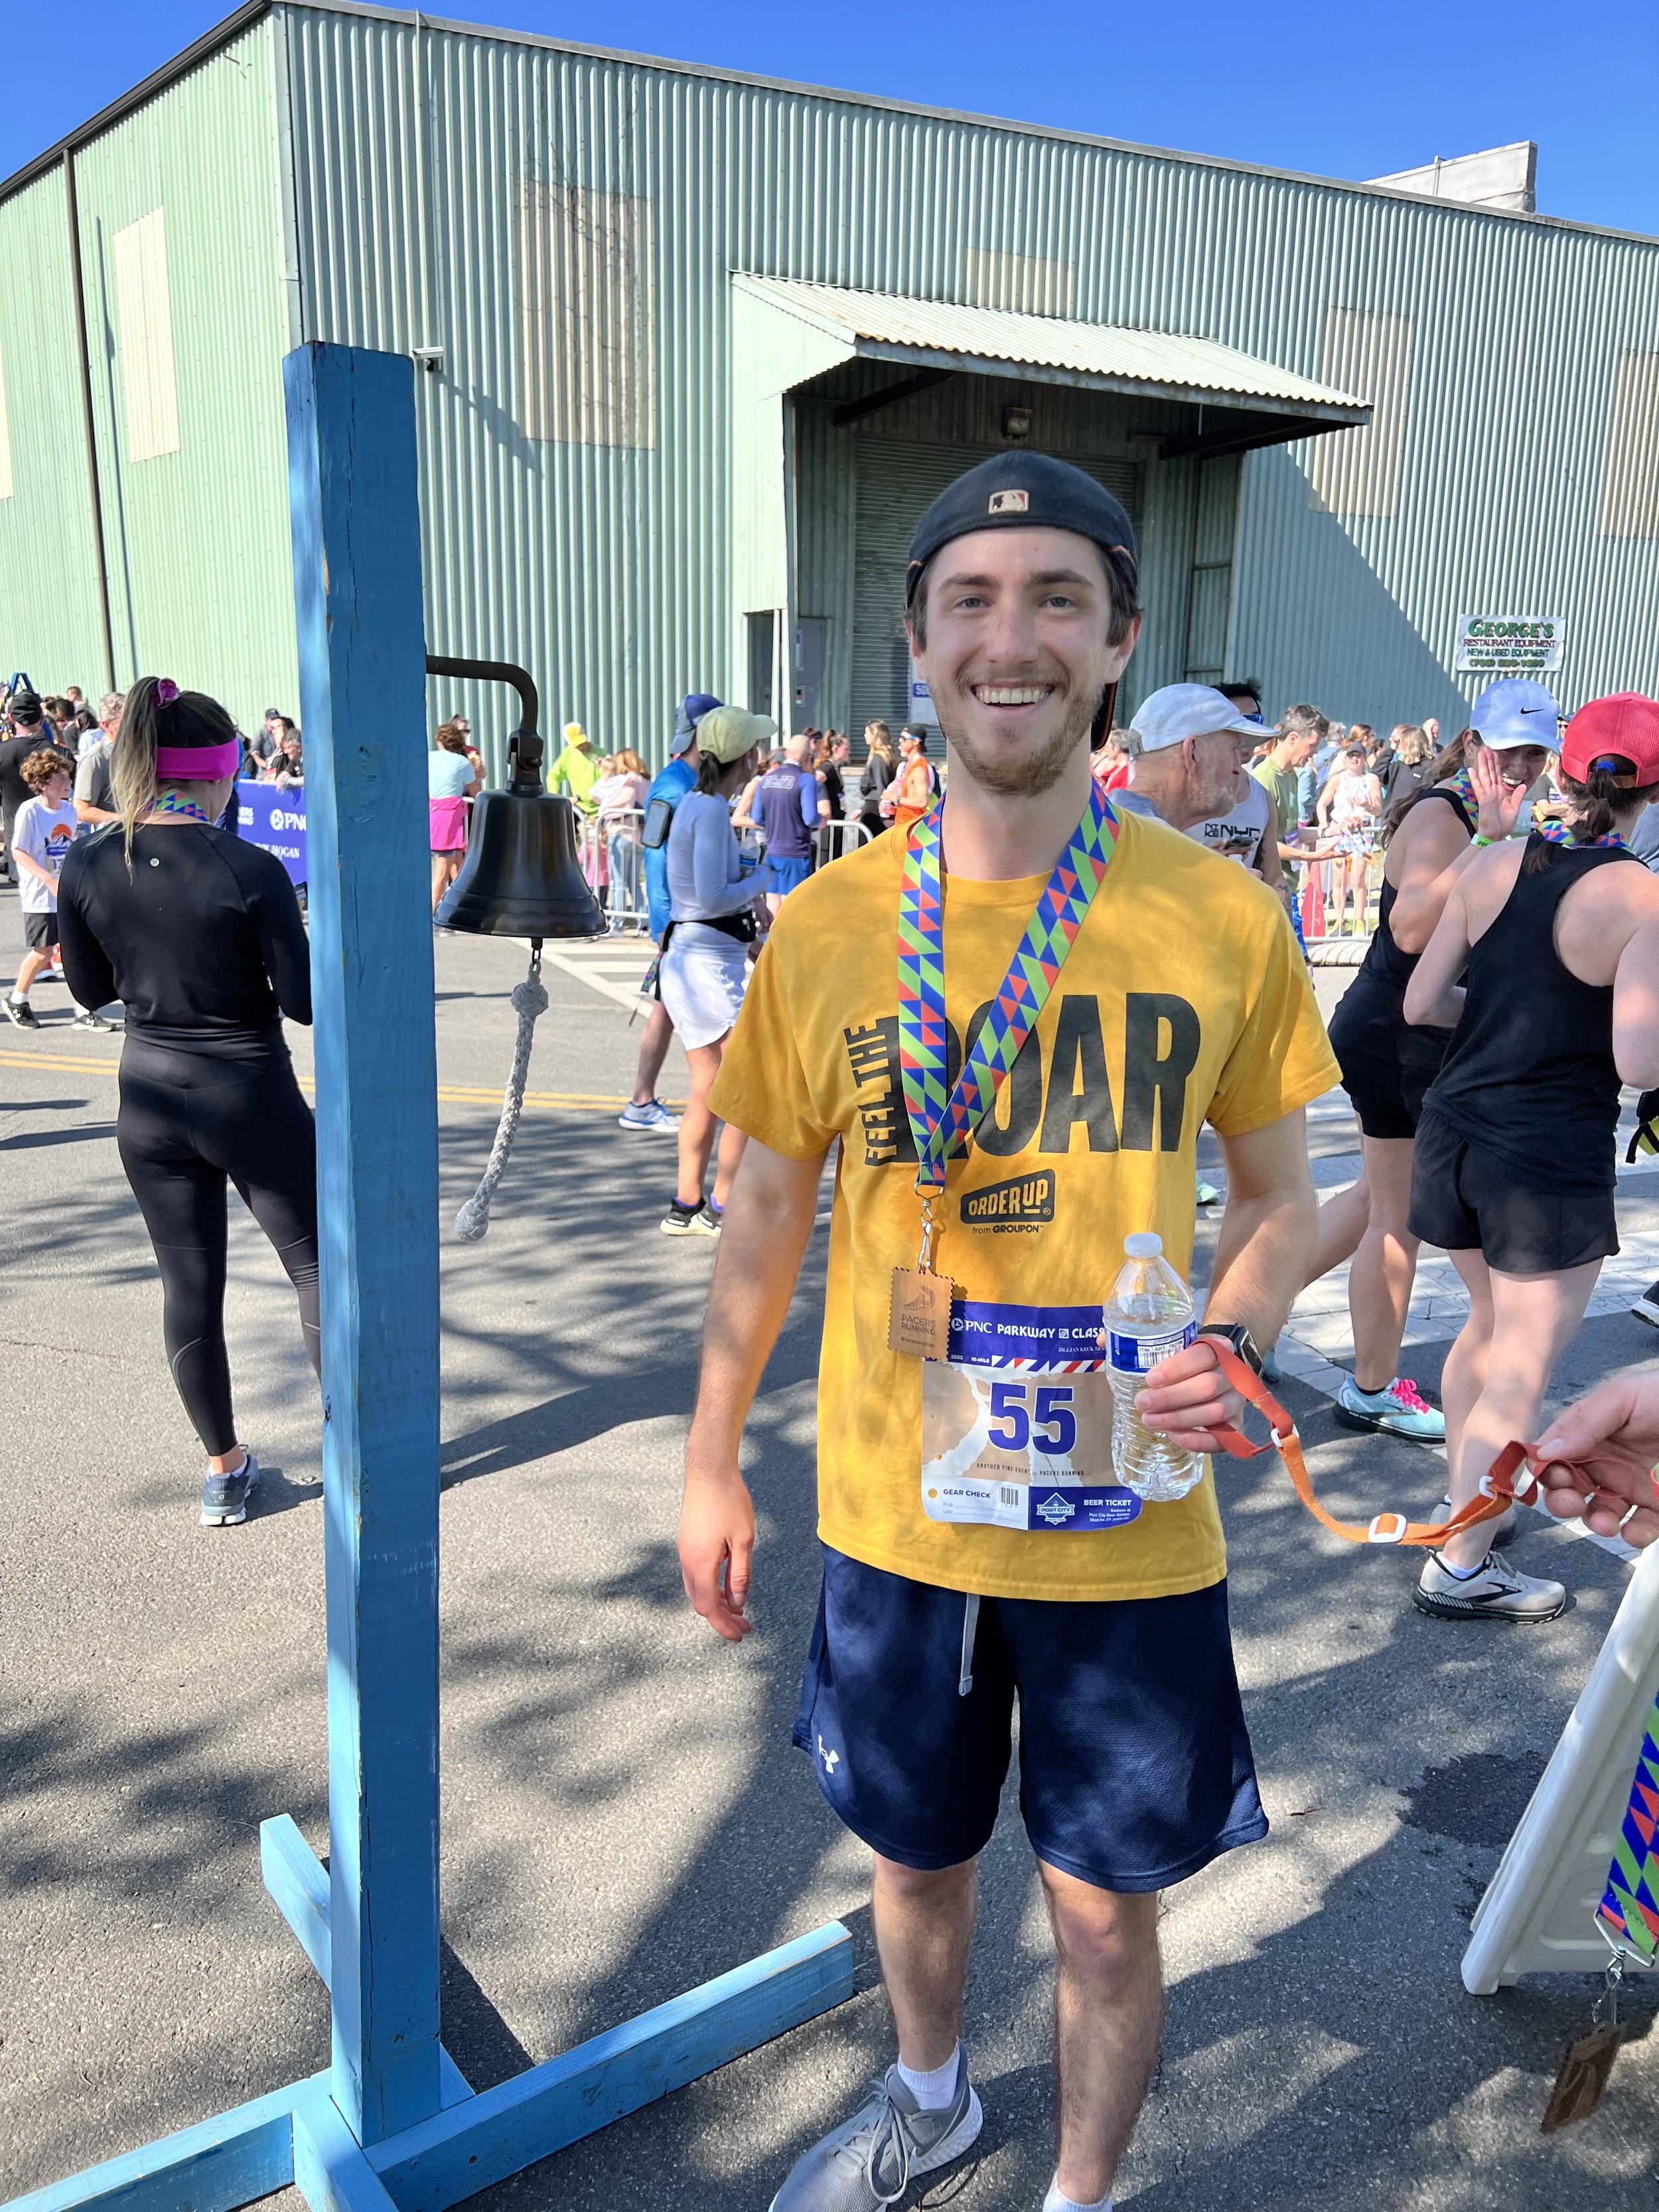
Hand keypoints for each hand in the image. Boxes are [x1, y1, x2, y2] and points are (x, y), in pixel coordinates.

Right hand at [678, 1462, 756, 1639]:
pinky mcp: (687, 1543)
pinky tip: (727, 1586)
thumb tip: (738, 1603)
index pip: (710, 1608)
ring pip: (696, 1589)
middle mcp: (687, 1560)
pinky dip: (710, 1587)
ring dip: (716, 1603)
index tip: (740, 1635)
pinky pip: (695, 1575)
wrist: (708, 1470)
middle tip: (745, 1625)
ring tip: (738, 1609)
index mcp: (701, 1563)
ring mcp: (684, 1551)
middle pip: (701, 1602)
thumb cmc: (729, 1500)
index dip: (724, 1625)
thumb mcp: (743, 1540)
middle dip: (722, 1618)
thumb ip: (739, 1574)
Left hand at [1134, 1339, 1245, 1451]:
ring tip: (1150, 1420)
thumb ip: (1155, 1350)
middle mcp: (1233, 1374)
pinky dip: (1198, 1440)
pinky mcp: (1237, 1424)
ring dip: (1179, 1419)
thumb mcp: (1177, 1348)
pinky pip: (1223, 1438)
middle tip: (1143, 1403)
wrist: (1213, 1374)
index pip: (1202, 1355)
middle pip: (1208, 1386)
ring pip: (1215, 1412)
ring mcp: (1237, 1401)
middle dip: (1171, 1398)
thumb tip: (1113, 1350)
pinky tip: (1174, 1436)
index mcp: (1219, 1348)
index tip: (1150, 1380)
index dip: (1176, 1368)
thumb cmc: (1187, 1362)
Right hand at [1467, 741, 1531, 840]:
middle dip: (1488, 760)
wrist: (1496, 836)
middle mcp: (1492, 792)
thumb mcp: (1514, 809)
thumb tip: (1522, 785)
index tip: (1495, 753)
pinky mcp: (1483, 800)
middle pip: (1490, 772)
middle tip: (1486, 747)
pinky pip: (1479, 787)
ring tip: (1480, 753)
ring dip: (1482, 764)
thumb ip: (1517, 796)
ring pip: (1484, 776)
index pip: (1497, 775)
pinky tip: (1471, 769)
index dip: (1496, 764)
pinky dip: (1474, 778)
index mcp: (1500, 793)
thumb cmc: (1504, 824)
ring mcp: (1487, 795)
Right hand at [1530, 1381, 1658, 1547]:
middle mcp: (1606, 1462)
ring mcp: (1630, 1486)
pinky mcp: (1656, 1506)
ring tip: (1605, 1523)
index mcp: (1590, 1435)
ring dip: (1595, 1523)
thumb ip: (1583, 1424)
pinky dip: (1633, 1536)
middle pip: (1570, 1489)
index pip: (1553, 1456)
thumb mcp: (1622, 1399)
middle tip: (1571, 1502)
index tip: (1548, 1477)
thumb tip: (1546, 1452)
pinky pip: (1639, 1528)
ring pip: (1600, 1514)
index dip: (1544, 1469)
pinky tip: (1634, 1531)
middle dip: (1562, 1501)